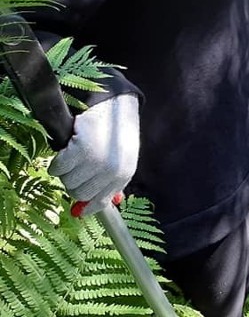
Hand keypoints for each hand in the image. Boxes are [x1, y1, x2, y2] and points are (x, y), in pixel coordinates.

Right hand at [48, 93, 139, 215]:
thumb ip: (106, 185)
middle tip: (78, 164)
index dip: (86, 205)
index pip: (100, 202)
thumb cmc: (115, 132)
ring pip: (66, 181)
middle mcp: (112, 171)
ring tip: (76, 152)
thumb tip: (82, 212)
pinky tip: (68, 147)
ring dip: (66, 169)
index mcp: (124, 175)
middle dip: (74, 180)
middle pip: (78, 193)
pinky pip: (58, 167)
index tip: (77, 209)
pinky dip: (57, 159)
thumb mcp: (119, 159)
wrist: (115, 103)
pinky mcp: (81, 149)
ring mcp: (97, 161)